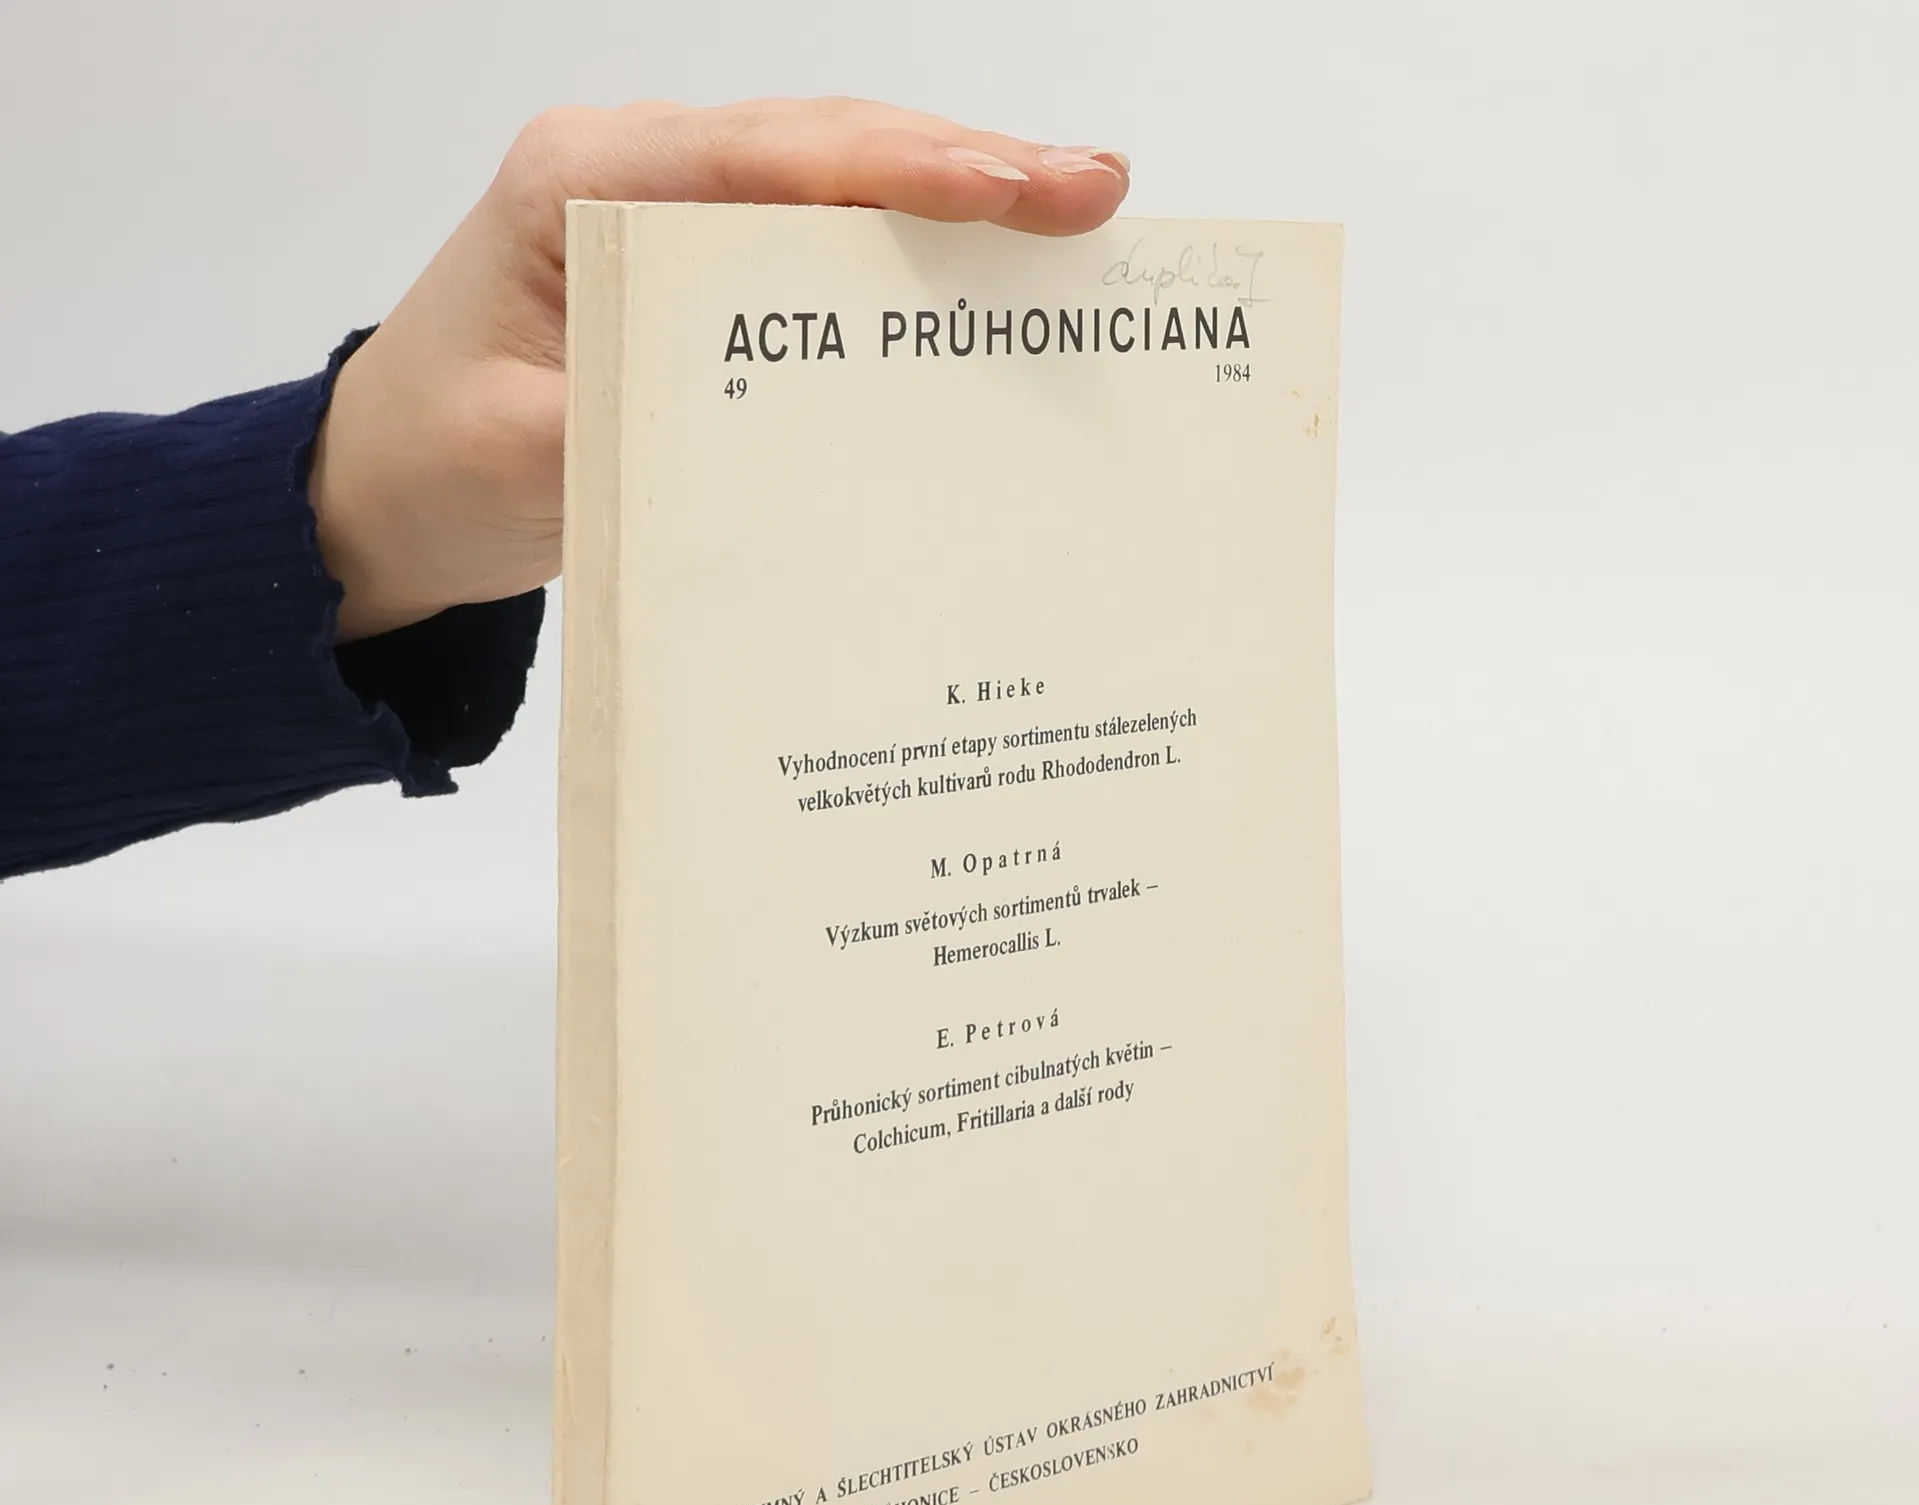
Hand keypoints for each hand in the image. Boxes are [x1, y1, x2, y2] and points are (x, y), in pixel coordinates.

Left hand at [308, 97, 1129, 639]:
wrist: (379, 497)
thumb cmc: (432, 465)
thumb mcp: (526, 459)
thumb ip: (648, 424)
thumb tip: (798, 430)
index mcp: (579, 184)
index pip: (767, 155)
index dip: (903, 168)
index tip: (1018, 186)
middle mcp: (635, 177)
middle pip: (825, 149)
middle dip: (965, 168)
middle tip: (1096, 194)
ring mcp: (672, 226)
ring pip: (835, 192)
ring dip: (952, 211)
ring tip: (1073, 224)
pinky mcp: (699, 287)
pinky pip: (818, 259)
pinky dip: (904, 270)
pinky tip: (984, 291)